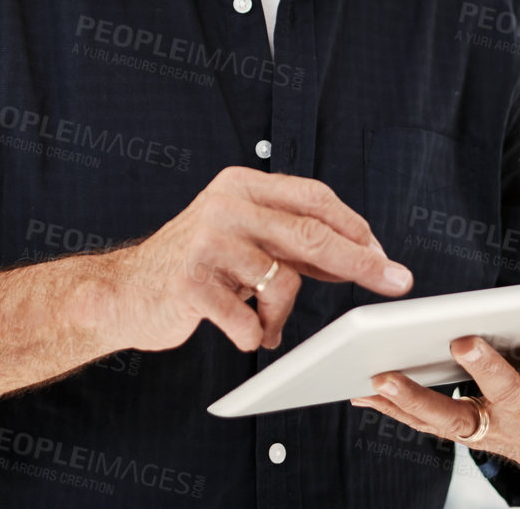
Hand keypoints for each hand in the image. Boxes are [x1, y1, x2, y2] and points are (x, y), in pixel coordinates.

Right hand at [95, 166, 413, 354]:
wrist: (124, 292)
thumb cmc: (193, 266)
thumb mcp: (242, 236)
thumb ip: (289, 237)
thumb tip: (361, 253)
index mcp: (241, 185)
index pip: (314, 197)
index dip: (355, 227)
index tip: (384, 255)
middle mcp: (225, 205)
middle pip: (310, 234)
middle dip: (360, 261)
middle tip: (395, 281)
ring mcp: (206, 242)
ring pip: (282, 281)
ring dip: (281, 313)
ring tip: (265, 324)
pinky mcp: (190, 283)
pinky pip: (248, 319)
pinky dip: (253, 333)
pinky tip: (241, 330)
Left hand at [352, 255, 519, 481]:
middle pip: (506, 390)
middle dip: (487, 367)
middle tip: (464, 340)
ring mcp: (493, 424)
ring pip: (452, 416)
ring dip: (416, 397)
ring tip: (380, 374)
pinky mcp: (465, 430)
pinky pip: (425, 423)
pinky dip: (394, 408)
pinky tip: (362, 390)